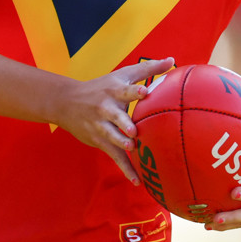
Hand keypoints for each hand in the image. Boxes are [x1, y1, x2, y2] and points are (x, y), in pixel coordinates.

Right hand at [57, 58, 173, 183]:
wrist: (68, 102)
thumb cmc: (103, 86)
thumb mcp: (122, 74)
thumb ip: (148, 68)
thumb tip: (172, 60)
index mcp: (114, 90)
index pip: (125, 90)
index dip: (134, 91)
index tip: (144, 92)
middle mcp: (107, 108)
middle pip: (116, 116)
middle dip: (124, 123)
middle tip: (134, 130)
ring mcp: (102, 126)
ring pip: (112, 137)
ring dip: (121, 143)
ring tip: (132, 148)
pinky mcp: (100, 141)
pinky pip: (114, 156)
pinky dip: (125, 169)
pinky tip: (137, 180)